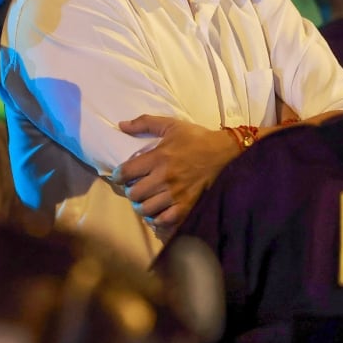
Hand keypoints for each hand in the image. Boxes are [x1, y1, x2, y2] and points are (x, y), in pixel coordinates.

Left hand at [112, 115, 239, 241]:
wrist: (225, 152)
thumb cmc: (196, 138)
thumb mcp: (171, 125)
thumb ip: (145, 123)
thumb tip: (121, 125)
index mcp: (159, 157)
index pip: (126, 172)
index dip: (118, 176)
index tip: (120, 176)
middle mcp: (165, 178)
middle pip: (134, 193)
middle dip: (130, 191)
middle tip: (135, 187)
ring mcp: (176, 194)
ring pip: (146, 209)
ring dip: (141, 205)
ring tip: (144, 201)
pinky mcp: (187, 206)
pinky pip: (164, 220)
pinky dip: (156, 218)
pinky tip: (156, 212)